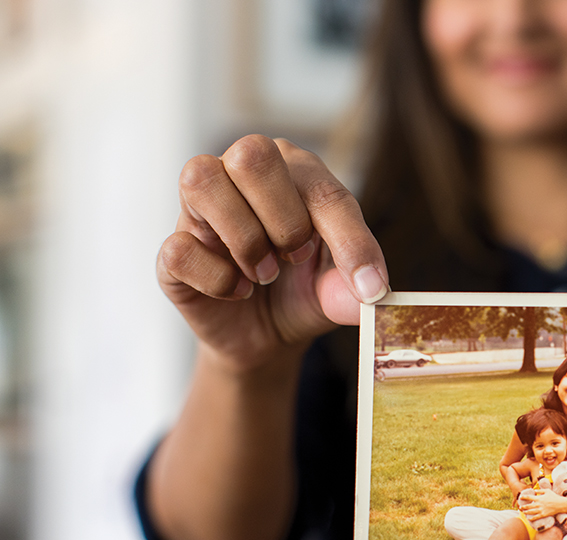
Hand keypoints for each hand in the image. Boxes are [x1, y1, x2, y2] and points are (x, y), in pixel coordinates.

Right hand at [157, 135, 389, 371]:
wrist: (266, 335)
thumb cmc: (303, 291)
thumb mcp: (339, 291)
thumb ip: (353, 286)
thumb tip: (370, 292)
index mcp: (295, 171)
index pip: (321, 187)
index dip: (349, 238)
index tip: (368, 285)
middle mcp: (241, 173)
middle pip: (252, 154)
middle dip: (285, 220)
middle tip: (295, 258)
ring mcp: (198, 208)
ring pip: (202, 180)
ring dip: (245, 240)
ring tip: (264, 273)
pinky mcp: (173, 247)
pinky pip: (180, 247)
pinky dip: (218, 279)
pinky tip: (237, 291)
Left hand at [522, 489, 565, 519]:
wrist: (560, 504)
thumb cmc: (554, 497)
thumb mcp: (547, 491)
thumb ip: (540, 490)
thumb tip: (534, 491)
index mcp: (539, 498)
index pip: (529, 497)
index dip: (524, 497)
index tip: (520, 497)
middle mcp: (539, 504)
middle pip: (528, 506)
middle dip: (523, 506)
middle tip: (520, 507)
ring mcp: (541, 510)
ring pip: (531, 512)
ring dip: (526, 512)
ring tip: (523, 512)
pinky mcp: (543, 514)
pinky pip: (536, 517)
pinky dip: (532, 518)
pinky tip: (529, 518)